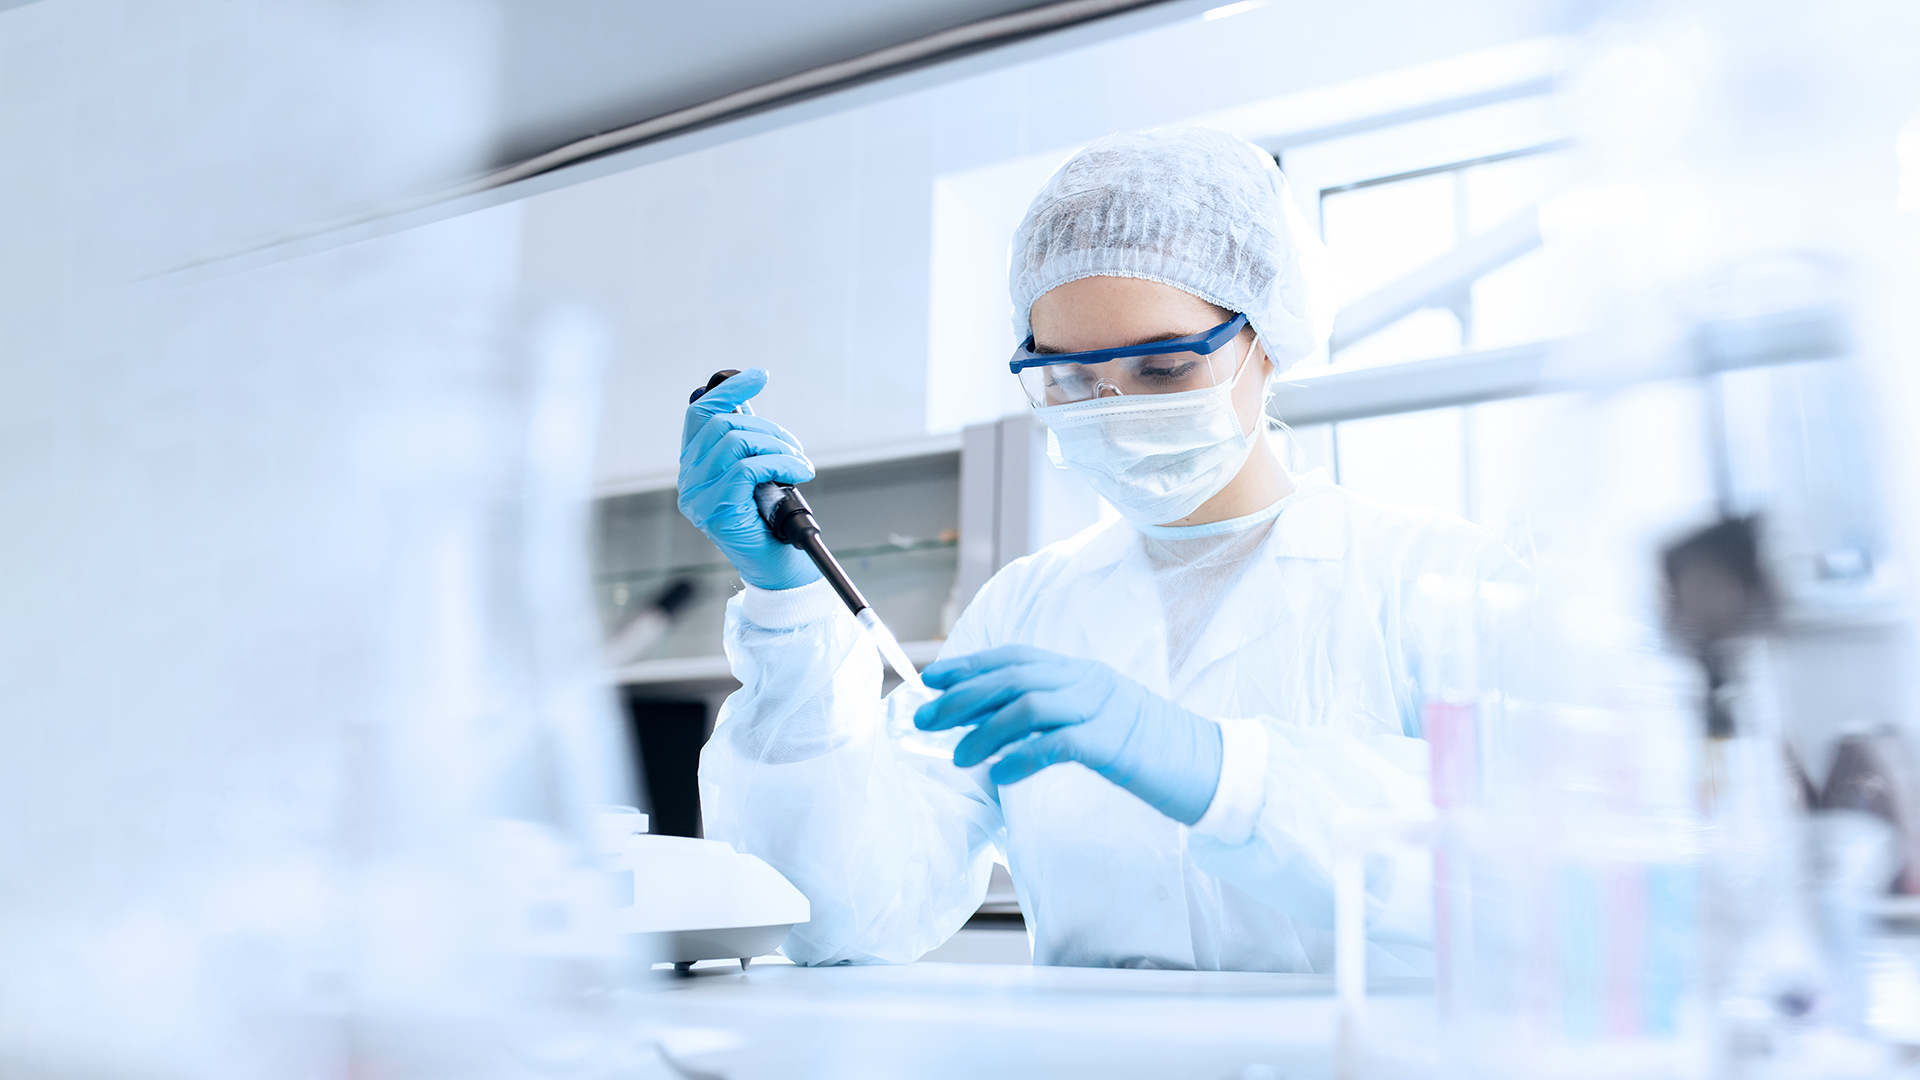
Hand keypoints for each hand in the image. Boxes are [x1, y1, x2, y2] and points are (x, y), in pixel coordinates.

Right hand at [678, 368, 820, 590]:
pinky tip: (800, 472)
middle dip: (768, 429)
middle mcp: (688, 480)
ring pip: (735, 442)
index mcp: (694, 467)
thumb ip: (746, 444)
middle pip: (722, 425)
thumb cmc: (770, 523)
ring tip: (800, 463)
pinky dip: (781, 463)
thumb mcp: (757, 474)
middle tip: (795, 448)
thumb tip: (747, 404)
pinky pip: (748, 468)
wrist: (778, 570)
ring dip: (778, 446)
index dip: (729, 390)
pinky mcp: (715, 510)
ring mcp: (697, 497)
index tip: (760, 376)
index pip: (700, 414)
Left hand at [915, 645, 1222, 824]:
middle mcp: (1089, 681)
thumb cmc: (1148, 751)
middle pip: (1013, 678)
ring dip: (985, 731)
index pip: (1016, 658)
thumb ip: (1056, 716)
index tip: (932, 680)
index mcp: (1082, 672)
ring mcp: (1103, 709)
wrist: (1208, 766)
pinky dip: (1022, 758)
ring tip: (958, 757)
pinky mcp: (1113, 744)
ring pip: (1029, 706)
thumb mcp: (1098, 721)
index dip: (970, 666)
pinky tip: (1000, 775)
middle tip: (926, 720)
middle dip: (962, 697)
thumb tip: (998, 730)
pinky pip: (1057, 744)